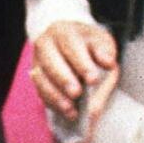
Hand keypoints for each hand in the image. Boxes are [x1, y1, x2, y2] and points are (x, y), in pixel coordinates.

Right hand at [31, 20, 118, 141]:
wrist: (67, 40)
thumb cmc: (87, 43)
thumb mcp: (100, 40)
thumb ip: (105, 51)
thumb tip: (107, 62)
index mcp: (64, 31)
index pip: (71, 45)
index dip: (81, 63)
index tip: (93, 79)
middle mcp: (46, 44)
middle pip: (50, 62)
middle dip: (63, 79)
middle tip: (76, 93)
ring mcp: (38, 61)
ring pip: (41, 78)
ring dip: (55, 95)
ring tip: (71, 109)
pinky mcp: (36, 76)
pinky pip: (40, 91)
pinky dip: (52, 102)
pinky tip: (66, 111)